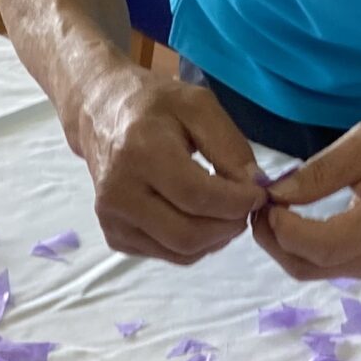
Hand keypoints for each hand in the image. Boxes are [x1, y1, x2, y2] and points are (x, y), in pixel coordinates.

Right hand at [65, 65, 269, 264]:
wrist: (101, 115)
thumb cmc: (154, 106)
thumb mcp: (199, 106)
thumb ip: (231, 147)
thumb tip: (254, 188)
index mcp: (139, 152)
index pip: (197, 197)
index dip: (237, 203)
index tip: (259, 194)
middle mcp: (119, 192)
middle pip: (187, 235)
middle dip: (229, 227)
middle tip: (246, 209)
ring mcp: (112, 219)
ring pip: (179, 252)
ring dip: (215, 239)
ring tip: (226, 213)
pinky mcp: (114, 235)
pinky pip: (167, 254)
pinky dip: (194, 244)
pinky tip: (199, 217)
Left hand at [255, 110, 360, 281]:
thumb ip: (319, 173)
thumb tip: (275, 195)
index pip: (320, 246)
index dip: (283, 229)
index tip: (266, 200)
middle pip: (310, 266)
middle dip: (275, 240)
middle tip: (260, 206)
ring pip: (315, 270)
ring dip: (286, 246)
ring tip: (274, 210)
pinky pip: (329, 266)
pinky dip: (304, 247)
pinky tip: (296, 220)